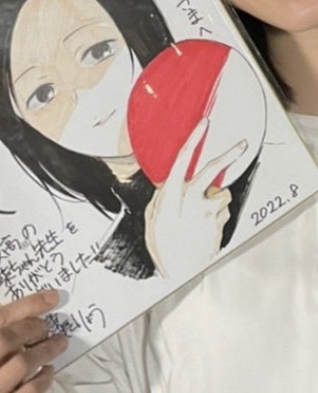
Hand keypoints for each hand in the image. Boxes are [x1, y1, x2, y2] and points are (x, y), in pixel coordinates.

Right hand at [0, 290, 66, 392]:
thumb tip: (28, 321)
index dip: (28, 305)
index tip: (51, 298)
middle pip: (6, 338)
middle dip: (33, 327)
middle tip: (48, 326)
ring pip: (20, 364)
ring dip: (45, 350)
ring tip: (58, 344)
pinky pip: (29, 391)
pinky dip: (43, 378)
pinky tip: (47, 372)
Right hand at [145, 118, 247, 277]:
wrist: (177, 269)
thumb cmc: (162, 242)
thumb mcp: (152, 214)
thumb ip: (162, 195)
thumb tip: (168, 183)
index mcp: (171, 193)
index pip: (182, 158)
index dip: (194, 138)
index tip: (204, 124)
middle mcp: (190, 198)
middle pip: (212, 169)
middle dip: (229, 154)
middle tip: (241, 144)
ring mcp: (207, 211)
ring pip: (221, 194)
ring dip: (216, 199)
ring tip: (202, 212)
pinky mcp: (219, 223)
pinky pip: (223, 212)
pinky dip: (217, 215)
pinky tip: (205, 225)